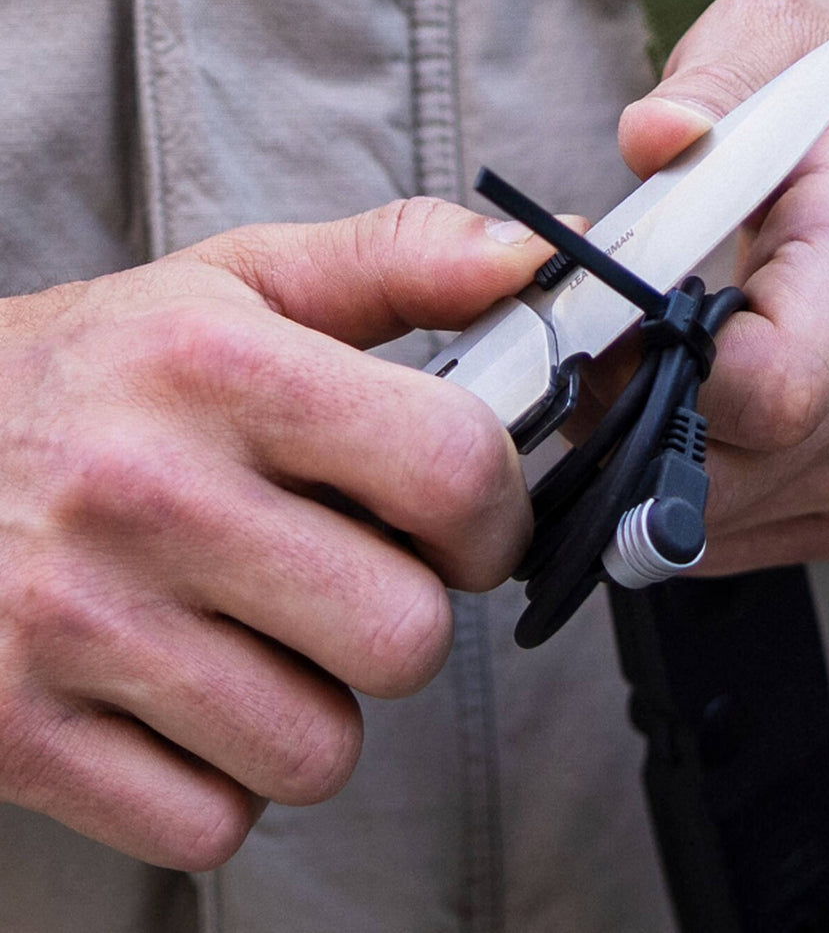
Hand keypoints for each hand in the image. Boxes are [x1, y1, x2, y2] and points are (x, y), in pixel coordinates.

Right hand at [0, 199, 563, 867]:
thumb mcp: (234, 283)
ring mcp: (75, 626)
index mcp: (219, 366)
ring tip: (255, 628)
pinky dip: (222, 777)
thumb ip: (396, 261)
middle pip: (406, 637)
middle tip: (349, 573)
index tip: (465, 521)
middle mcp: (146, 494)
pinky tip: (184, 694)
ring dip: (315, 703)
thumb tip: (528, 258)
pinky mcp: (18, 735)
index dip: (494, 513)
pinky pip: (214, 821)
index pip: (453, 470)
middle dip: (404, 615)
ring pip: (319, 748)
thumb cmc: (89, 372)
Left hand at [616, 0, 828, 572]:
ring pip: (727, 517)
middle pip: (730, 473)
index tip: (608, 327)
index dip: (655, 375)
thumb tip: (654, 137)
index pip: (768, 388)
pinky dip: (690, 491)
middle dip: (629, 428)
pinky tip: (687, 416)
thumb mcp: (775, 44)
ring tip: (641, 372)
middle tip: (597, 355)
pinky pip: (751, 535)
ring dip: (652, 462)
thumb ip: (712, 83)